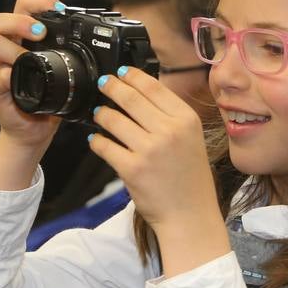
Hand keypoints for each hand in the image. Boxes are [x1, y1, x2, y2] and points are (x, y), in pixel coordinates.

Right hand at [0, 0, 66, 155]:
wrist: (33, 130)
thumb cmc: (48, 96)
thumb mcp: (62, 69)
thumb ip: (71, 51)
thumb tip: (102, 39)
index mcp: (21, 39)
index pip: (22, 7)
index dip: (37, 1)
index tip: (59, 8)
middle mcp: (5, 50)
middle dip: (19, 21)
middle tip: (39, 32)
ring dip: (13, 49)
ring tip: (29, 59)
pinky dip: (5, 77)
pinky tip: (14, 77)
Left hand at [90, 65, 220, 235]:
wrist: (190, 215)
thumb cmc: (189, 178)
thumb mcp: (191, 138)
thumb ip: (170, 116)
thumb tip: (141, 91)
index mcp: (186, 120)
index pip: (153, 86)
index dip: (132, 76)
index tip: (121, 72)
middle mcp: (170, 131)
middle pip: (130, 97)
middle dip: (110, 86)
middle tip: (102, 83)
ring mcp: (150, 150)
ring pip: (113, 119)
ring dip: (101, 113)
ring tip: (99, 113)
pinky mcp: (132, 169)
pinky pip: (104, 146)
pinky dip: (96, 141)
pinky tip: (96, 139)